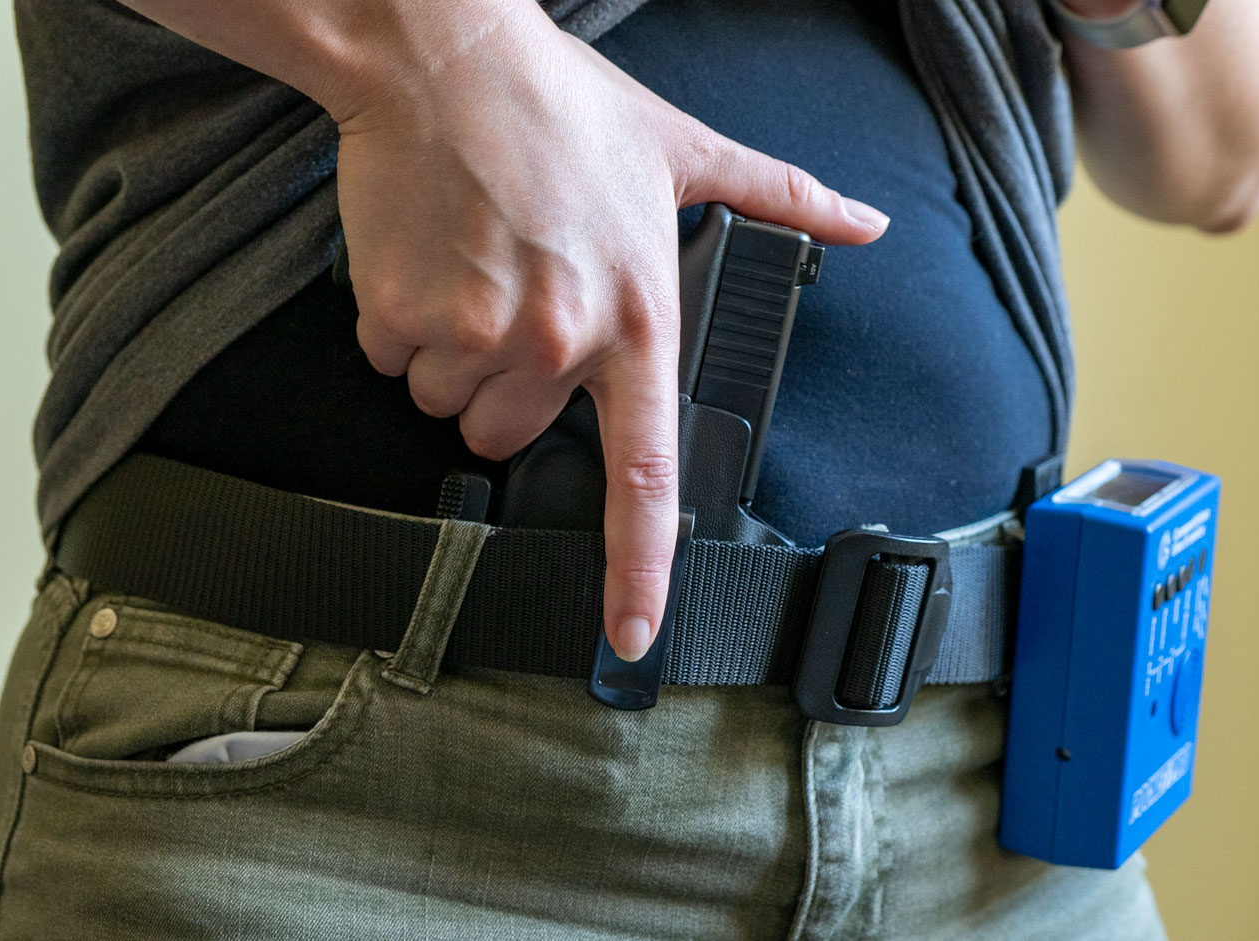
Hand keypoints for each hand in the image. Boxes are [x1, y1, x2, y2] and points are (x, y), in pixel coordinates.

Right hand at [329, 0, 888, 659]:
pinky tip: (427, 255)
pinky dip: (400, 324)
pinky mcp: (402, 315)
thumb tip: (865, 220)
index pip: (646, 475)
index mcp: (638, 317)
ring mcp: (477, 332)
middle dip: (510, 384)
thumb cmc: (562, 104)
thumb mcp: (685, 149)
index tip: (634, 635)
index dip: (638, 570)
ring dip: (452, 355)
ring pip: (451, 404)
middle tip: (519, 295)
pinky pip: (393, 363)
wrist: (443, 54)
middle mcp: (560, 339)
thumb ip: (781, 197)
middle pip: (515, 433)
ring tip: (474, 263)